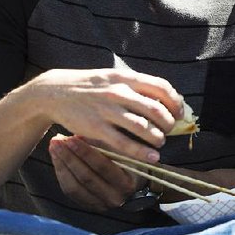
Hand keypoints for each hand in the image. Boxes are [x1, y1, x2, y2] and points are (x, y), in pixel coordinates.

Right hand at [24, 68, 183, 162]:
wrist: (55, 91)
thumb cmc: (90, 86)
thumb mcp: (114, 77)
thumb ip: (135, 86)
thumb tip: (163, 100)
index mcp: (126, 78)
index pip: (161, 87)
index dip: (175, 102)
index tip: (180, 113)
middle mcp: (118, 93)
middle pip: (156, 109)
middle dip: (168, 123)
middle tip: (169, 131)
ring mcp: (107, 111)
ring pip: (143, 127)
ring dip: (158, 138)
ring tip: (161, 143)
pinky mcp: (96, 128)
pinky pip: (124, 143)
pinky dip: (141, 152)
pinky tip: (151, 157)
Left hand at [48, 134, 141, 211]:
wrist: (133, 184)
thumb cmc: (130, 162)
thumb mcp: (125, 152)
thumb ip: (105, 145)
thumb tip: (79, 137)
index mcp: (126, 183)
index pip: (103, 167)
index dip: (86, 152)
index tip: (72, 138)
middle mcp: (114, 198)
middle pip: (86, 177)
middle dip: (69, 157)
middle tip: (57, 141)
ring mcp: (100, 205)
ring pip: (74, 187)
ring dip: (62, 165)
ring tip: (54, 147)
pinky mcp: (88, 206)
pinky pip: (70, 192)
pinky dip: (61, 174)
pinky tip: (57, 159)